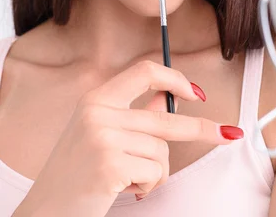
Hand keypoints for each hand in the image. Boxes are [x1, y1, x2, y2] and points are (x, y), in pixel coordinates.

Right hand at [15, 60, 242, 216]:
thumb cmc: (76, 172)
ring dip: (154, 171)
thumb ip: (132, 114)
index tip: (195, 92)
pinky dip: (147, 186)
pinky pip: (154, 172)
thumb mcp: (98, 132)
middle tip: (229, 134)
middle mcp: (98, 111)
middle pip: (166, 116)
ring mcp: (103, 136)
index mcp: (96, 98)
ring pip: (161, 150)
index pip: (144, 71)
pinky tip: (124, 189)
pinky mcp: (110, 163)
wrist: (46, 209)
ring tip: (129, 180)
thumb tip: (169, 100)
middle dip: (202, 128)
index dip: (174, 79)